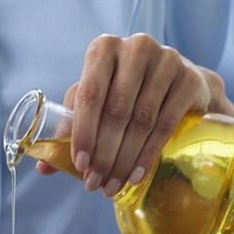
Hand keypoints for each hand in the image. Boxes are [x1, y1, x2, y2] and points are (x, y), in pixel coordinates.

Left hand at [58, 33, 230, 197]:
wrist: (179, 83)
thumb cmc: (125, 91)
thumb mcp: (96, 102)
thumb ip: (71, 127)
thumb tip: (44, 167)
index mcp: (103, 49)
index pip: (89, 95)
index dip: (82, 133)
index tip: (79, 165)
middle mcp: (135, 48)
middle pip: (115, 111)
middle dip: (103, 153)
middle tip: (94, 183)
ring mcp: (167, 60)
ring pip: (140, 120)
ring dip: (123, 159)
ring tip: (112, 185)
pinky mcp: (189, 79)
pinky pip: (165, 124)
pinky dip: (148, 154)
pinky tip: (136, 175)